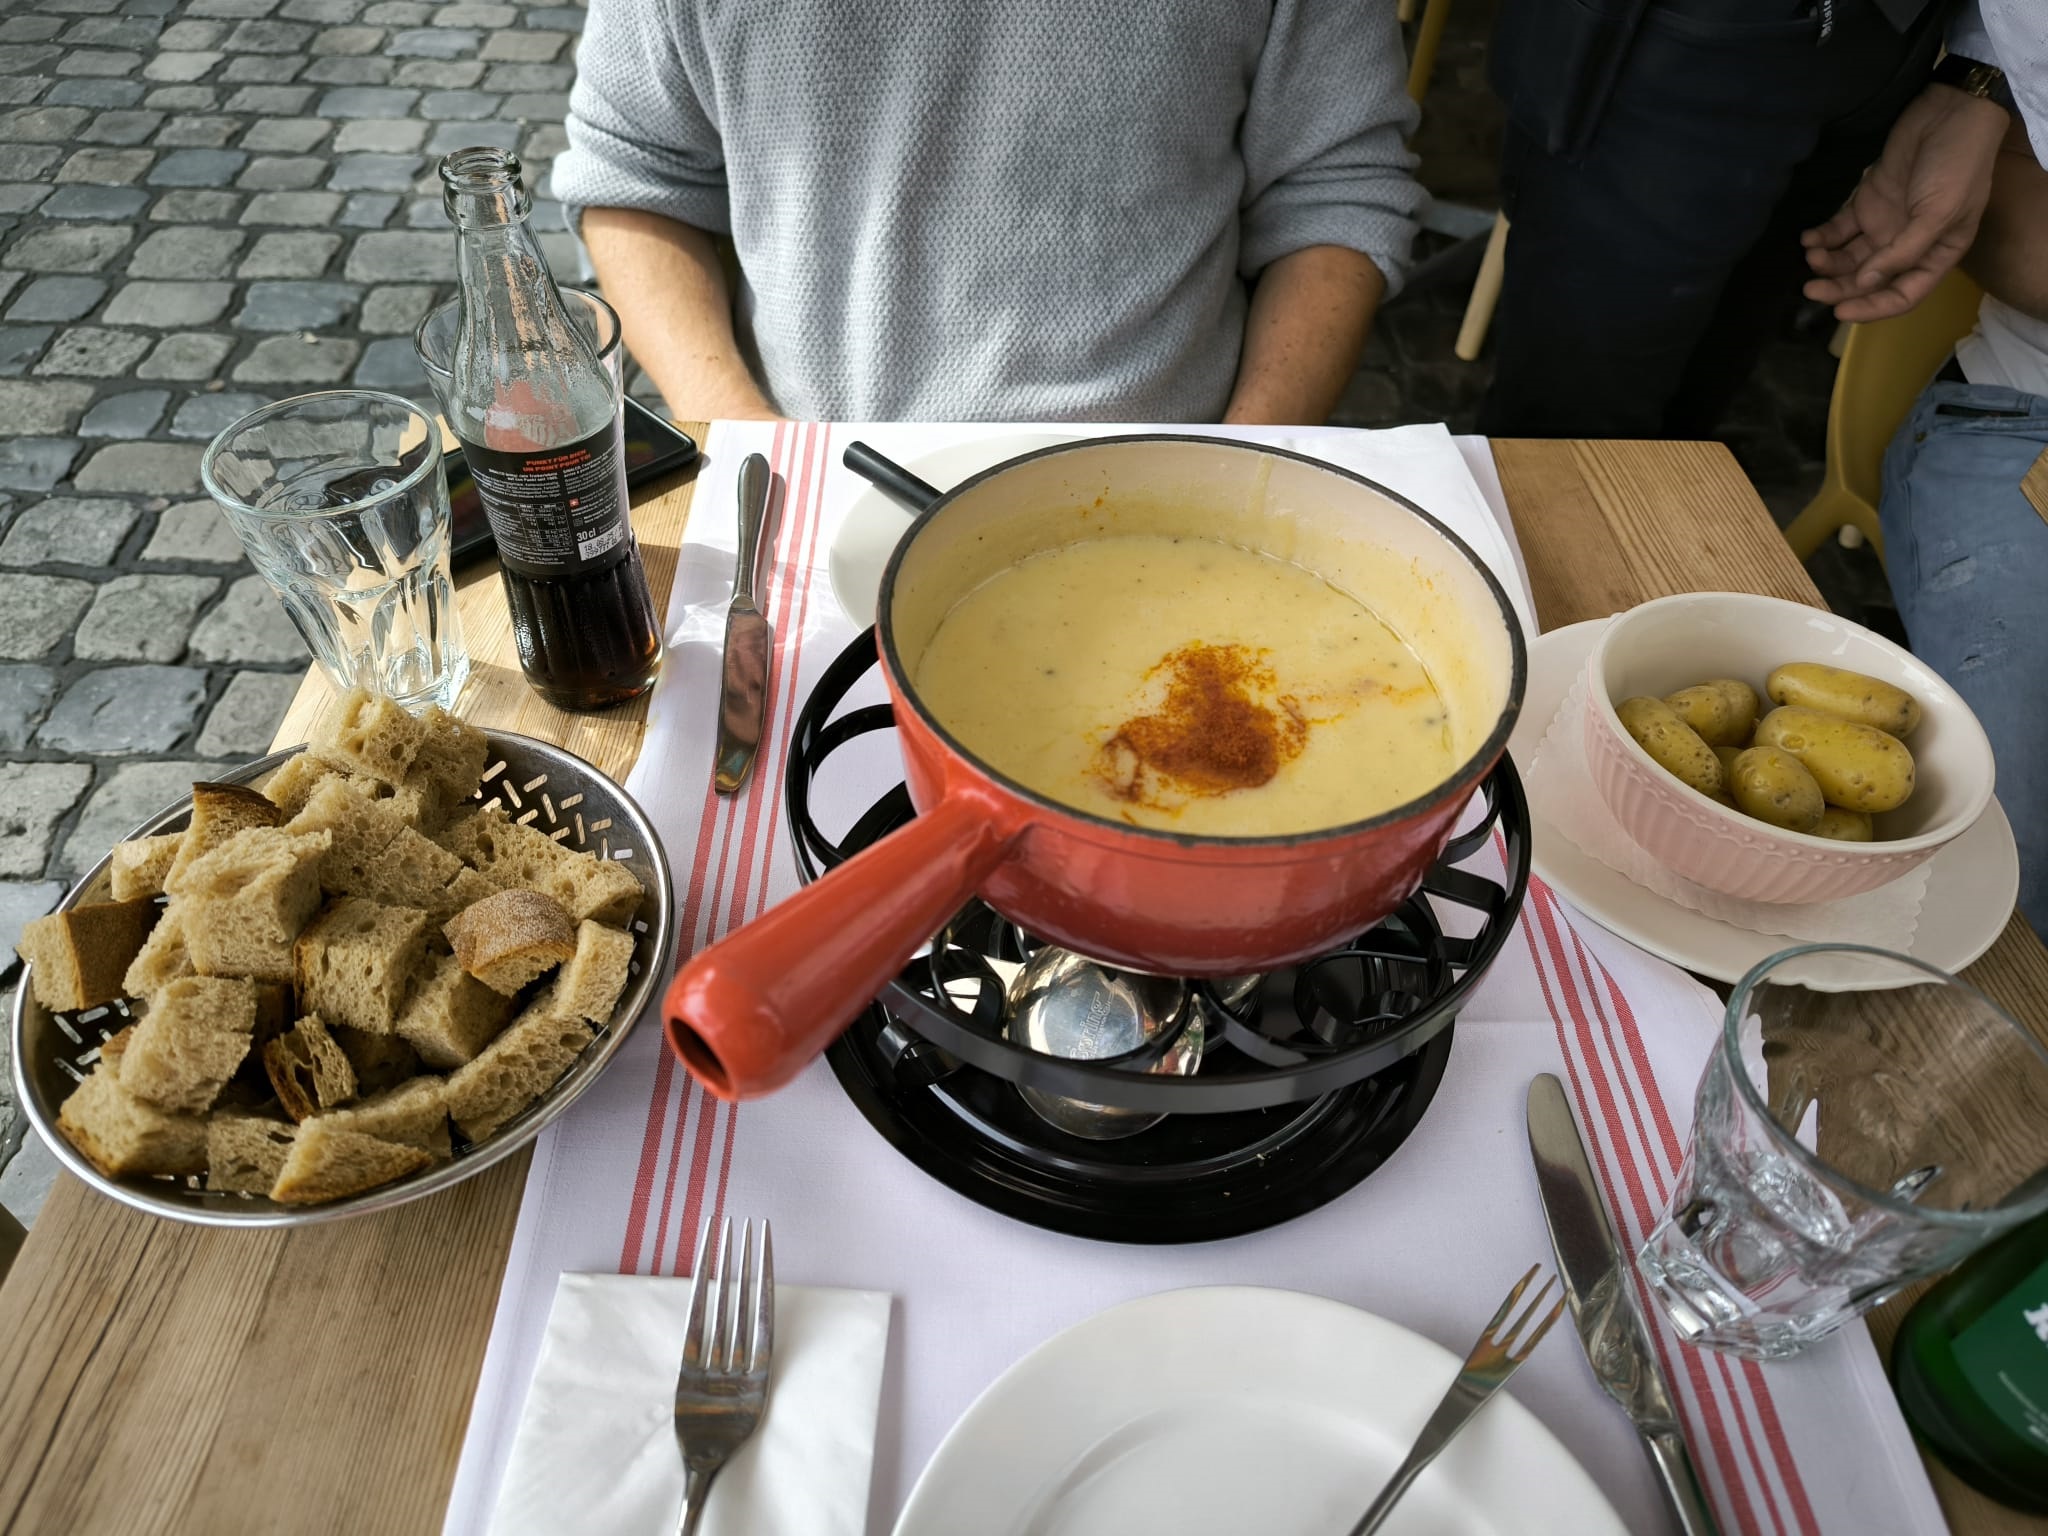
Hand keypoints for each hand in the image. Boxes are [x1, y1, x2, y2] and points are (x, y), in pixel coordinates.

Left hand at [1801, 84, 2008, 322]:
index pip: (1902, 295)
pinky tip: (1807, 238)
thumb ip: (1903, 251)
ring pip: (1849, 258)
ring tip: (1811, 254)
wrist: (1951, 113)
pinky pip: (1839, 229)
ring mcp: (1885, 224)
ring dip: (1828, 262)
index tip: (1840, 313)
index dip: (1872, 308)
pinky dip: (1822, 236)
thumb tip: (1867, 283)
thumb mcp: (1939, 212)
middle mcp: (1907, 245)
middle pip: (1867, 281)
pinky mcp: (1867, 201)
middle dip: (1839, 288)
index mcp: (1935, 254)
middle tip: (1809, 288)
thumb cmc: (1956, 165)